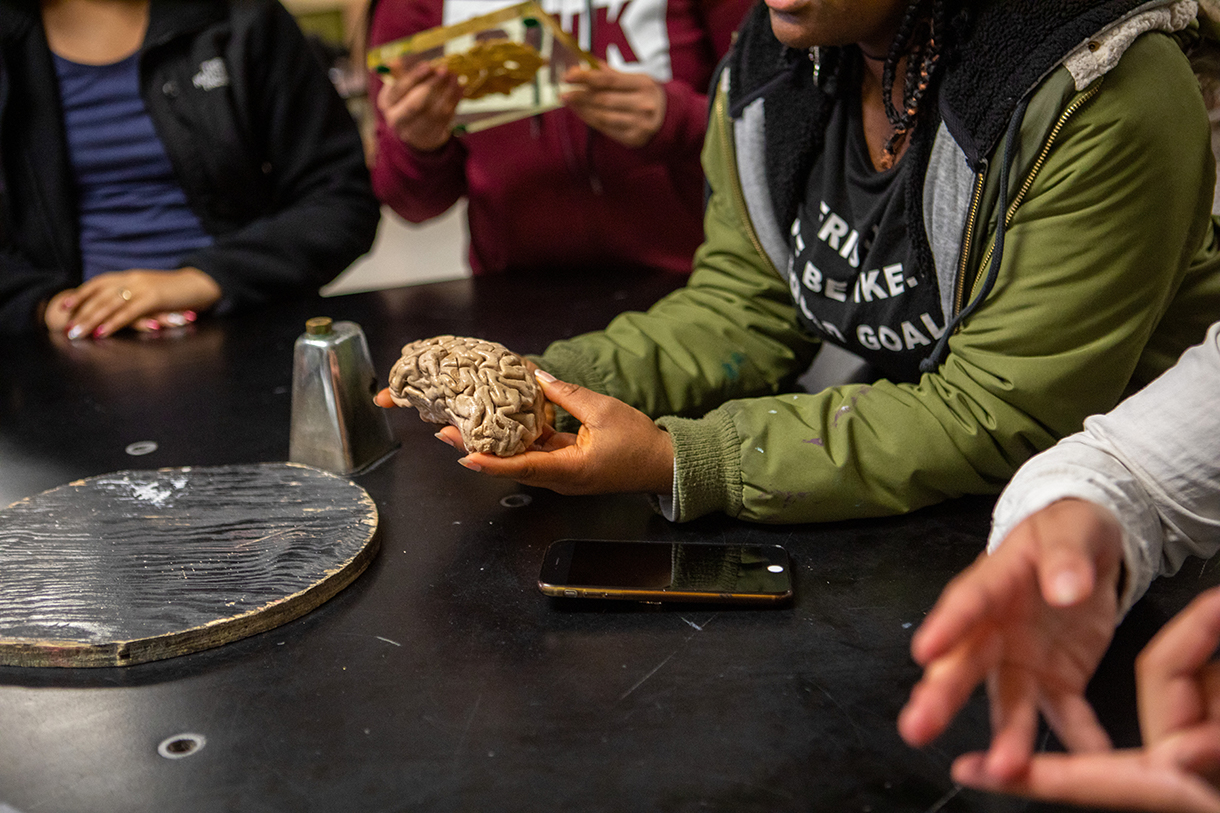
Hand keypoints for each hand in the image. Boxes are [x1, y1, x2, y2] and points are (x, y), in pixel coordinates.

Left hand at [44, 267, 220, 339]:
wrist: (201, 283)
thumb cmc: (178, 292)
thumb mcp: (152, 290)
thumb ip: (135, 295)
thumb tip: (119, 307)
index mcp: (130, 276)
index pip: (98, 284)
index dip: (80, 294)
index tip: (64, 307)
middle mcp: (132, 278)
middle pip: (99, 296)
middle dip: (80, 313)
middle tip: (66, 328)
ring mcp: (142, 287)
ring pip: (109, 304)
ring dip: (90, 320)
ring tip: (77, 333)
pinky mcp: (153, 298)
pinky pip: (128, 312)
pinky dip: (113, 322)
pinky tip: (102, 332)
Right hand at [377, 58, 462, 151]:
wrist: (414, 129)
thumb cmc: (406, 99)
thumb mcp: (400, 85)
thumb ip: (400, 73)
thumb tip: (396, 61)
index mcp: (387, 103)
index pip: (398, 90)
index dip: (413, 77)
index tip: (428, 65)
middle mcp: (397, 120)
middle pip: (415, 104)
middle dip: (431, 85)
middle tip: (444, 69)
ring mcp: (415, 132)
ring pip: (433, 112)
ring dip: (447, 92)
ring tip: (455, 76)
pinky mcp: (432, 137)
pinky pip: (446, 118)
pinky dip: (454, 101)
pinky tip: (459, 88)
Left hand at [378, 370, 673, 494]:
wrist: (663, 465)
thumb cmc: (639, 442)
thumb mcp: (604, 411)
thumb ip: (567, 395)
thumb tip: (536, 377)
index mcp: (570, 470)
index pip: (523, 467)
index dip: (491, 462)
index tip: (463, 454)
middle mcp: (560, 478)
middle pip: (510, 466)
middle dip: (476, 450)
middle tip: (445, 431)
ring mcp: (561, 474)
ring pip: (519, 461)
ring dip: (491, 446)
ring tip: (462, 428)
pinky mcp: (565, 466)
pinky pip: (534, 455)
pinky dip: (515, 441)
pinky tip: (498, 424)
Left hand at [561, 63, 665, 147]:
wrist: (668, 119)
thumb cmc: (646, 95)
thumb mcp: (636, 79)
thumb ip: (613, 73)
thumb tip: (587, 64)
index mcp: (643, 84)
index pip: (609, 79)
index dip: (586, 77)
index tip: (568, 75)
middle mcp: (644, 104)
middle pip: (604, 98)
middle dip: (580, 95)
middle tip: (564, 91)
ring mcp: (639, 123)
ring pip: (603, 115)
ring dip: (582, 109)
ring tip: (569, 101)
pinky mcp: (633, 138)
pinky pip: (606, 129)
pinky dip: (590, 119)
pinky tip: (581, 112)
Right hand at [898, 498, 1124, 778]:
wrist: (1088, 550)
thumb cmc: (1066, 531)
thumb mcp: (1072, 530)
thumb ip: (1067, 556)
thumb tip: (1065, 588)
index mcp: (993, 584)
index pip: (966, 603)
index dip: (946, 626)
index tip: (924, 651)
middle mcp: (995, 629)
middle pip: (966, 663)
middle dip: (943, 696)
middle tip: (917, 727)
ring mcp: (1023, 660)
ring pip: (1008, 702)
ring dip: (1005, 736)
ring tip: (1004, 770)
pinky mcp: (1058, 681)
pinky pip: (1066, 714)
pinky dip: (1078, 738)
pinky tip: (1090, 758)